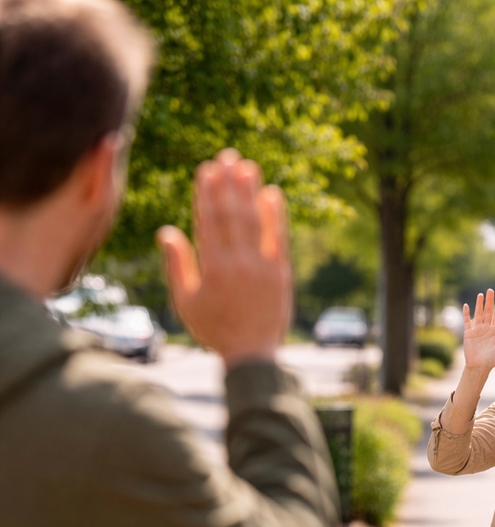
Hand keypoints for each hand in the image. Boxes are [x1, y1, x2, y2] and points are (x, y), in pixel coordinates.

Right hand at [157, 149, 291, 367]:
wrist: (252, 355)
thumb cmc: (214, 330)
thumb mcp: (186, 302)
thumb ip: (178, 265)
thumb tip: (166, 231)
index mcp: (212, 269)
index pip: (209, 221)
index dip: (208, 193)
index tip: (207, 170)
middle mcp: (238, 264)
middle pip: (232, 215)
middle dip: (228, 183)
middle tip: (226, 157)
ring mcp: (262, 268)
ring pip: (255, 221)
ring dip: (251, 191)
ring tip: (247, 166)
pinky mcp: (281, 274)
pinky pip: (279, 238)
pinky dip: (276, 216)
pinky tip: (273, 194)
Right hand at [463, 289, 494, 371]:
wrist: (479, 367)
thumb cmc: (492, 359)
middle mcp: (486, 328)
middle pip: (488, 312)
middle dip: (489, 301)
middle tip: (490, 291)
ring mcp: (477, 330)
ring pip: (478, 314)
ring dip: (479, 304)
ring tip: (481, 295)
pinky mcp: (468, 333)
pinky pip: (467, 321)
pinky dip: (466, 314)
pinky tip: (466, 306)